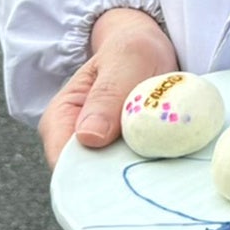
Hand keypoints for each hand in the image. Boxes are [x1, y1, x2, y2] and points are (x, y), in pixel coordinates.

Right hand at [38, 8, 178, 167]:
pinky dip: (153, 169)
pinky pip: (136, 173)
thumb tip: (89, 137)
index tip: (126, 175)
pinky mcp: (125, 157)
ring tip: (167, 162)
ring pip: (116, 181)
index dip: (92, 179)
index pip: (66, 167)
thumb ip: (108, 94)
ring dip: (141, 174)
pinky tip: (170, 161)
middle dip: (120, 181)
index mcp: (59, 121)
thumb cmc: (132, 50)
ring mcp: (102, 154)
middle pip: (92, 181)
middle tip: (156, 169)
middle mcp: (75, 144)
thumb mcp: (125, 59)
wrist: (151, 48)